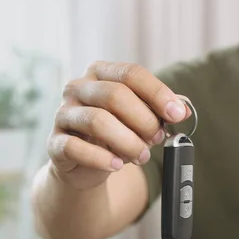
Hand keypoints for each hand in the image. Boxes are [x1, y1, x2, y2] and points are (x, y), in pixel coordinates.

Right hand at [47, 62, 191, 189]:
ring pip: (98, 121)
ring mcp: (63, 114)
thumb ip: (159, 111)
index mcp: (101, 73)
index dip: (157, 93)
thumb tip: (183, 108)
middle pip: (115, 95)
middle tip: (157, 139)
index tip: (178, 114)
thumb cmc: (115, 134)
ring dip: (127, 142)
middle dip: (144, 121)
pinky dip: (102, 159)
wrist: (84, 165)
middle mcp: (78, 87)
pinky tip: (117, 165)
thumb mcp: (139, 119)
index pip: (131, 74)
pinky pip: (76, 148)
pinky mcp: (55, 142)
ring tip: (142, 156)